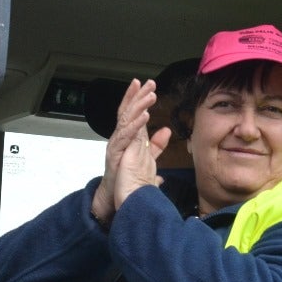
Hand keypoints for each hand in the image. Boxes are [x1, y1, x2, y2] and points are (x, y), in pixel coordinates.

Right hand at [92, 79, 170, 226]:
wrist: (115, 198)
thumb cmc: (126, 178)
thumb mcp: (145, 158)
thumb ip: (155, 145)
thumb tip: (166, 131)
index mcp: (127, 137)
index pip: (132, 113)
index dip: (138, 98)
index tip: (147, 85)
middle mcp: (119, 138)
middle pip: (127, 112)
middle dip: (137, 95)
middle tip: (148, 82)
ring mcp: (116, 145)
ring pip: (126, 120)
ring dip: (138, 106)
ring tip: (150, 96)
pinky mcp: (115, 154)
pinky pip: (125, 137)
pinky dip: (134, 125)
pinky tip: (144, 116)